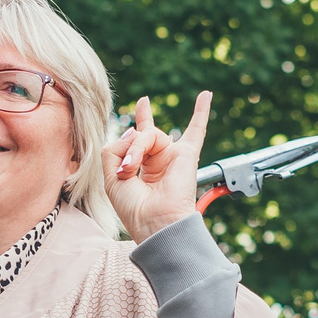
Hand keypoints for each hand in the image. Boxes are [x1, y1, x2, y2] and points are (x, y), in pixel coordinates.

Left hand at [103, 91, 213, 240]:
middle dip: (129, 147)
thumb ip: (114, 149)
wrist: (155, 224)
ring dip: (136, 148)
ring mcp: (173, 156)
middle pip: (139, 135)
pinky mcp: (186, 156)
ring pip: (149, 133)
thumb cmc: (134, 208)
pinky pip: (196, 129)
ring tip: (133, 168)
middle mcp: (158, 160)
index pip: (140, 137)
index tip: (143, 103)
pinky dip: (201, 111)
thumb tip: (133, 131)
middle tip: (128, 167)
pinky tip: (206, 94)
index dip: (140, 120)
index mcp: (142, 167)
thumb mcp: (110, 176)